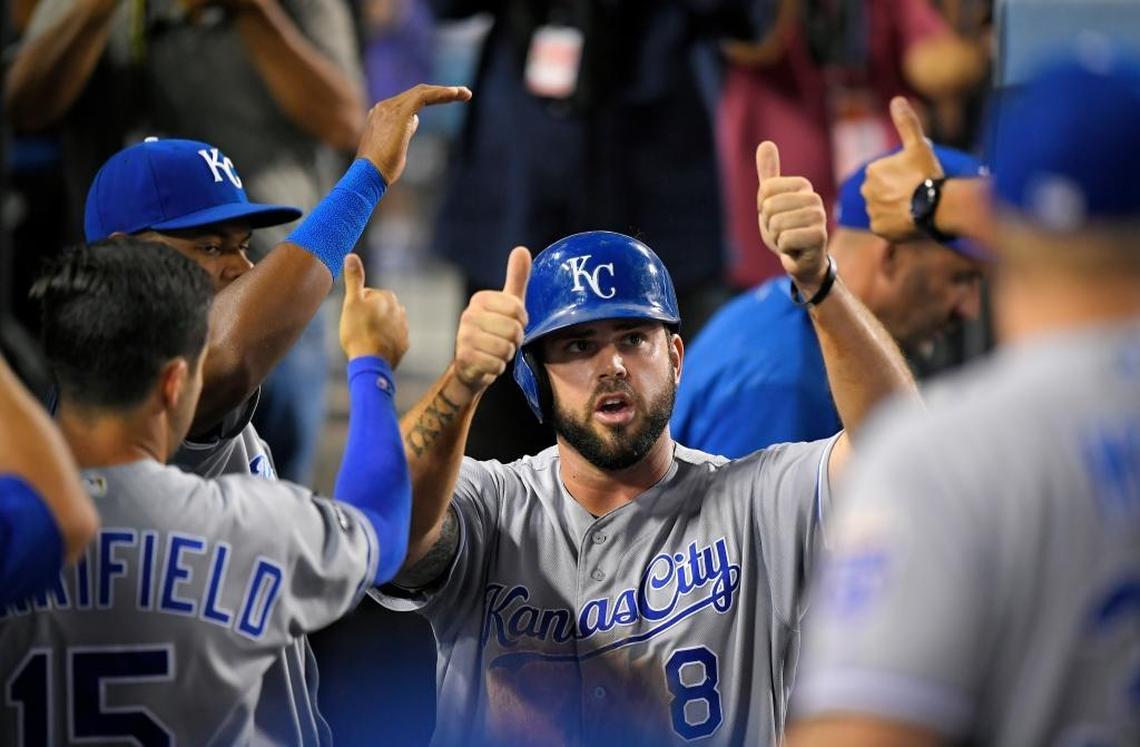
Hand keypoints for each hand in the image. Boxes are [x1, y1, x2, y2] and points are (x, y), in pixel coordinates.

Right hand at [338, 254, 408, 366]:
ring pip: (383, 325)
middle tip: (357, 329)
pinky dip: (382, 343)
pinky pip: (390, 340)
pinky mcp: (403, 345)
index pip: (366, 296)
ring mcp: (403, 328)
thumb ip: (353, 278)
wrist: (371, 362)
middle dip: (367, 317)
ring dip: (375, 330)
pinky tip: (373, 348)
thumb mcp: (351, 302)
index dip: (355, 306)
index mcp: (388, 297)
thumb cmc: (358, 331)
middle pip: (376, 310)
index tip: (353, 317)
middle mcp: (400, 310)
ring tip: (365, 340)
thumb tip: (351, 255)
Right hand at [356, 84, 471, 184]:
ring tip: (466, 94)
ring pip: (422, 92)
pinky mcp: (399, 113)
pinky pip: (423, 97)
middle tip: (465, 94)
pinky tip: (455, 94)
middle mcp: (385, 107)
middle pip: (418, 93)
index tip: (451, 99)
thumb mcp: (396, 146)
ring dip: (446, 92)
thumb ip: (404, 131)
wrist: (368, 175)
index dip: (432, 97)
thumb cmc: (381, 169)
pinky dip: (440, 94)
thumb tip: (414, 121)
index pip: (410, 100)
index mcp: (382, 114)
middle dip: (442, 92)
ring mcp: (390, 108)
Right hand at [454, 247, 530, 393]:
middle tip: (505, 340)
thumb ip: (516, 278)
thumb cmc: (494, 331)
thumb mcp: (508, 304)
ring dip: (507, 354)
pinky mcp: (465, 358)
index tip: (512, 323)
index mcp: (480, 299)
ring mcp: (464, 337)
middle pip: (513, 330)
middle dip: (515, 340)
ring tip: (496, 351)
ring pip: (506, 348)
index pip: (518, 310)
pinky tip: (489, 363)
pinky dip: (498, 367)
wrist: (471, 365)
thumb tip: (521, 249)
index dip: (522, 321)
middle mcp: (468, 315)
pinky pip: (497, 365)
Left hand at [756, 141, 829, 293]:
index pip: (765, 190)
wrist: (802, 260)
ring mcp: (819, 217)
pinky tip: (795, 250)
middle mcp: (814, 198)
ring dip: (776, 238)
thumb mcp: (771, 201)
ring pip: (776, 224)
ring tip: (788, 240)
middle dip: (769, 225)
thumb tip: (766, 143)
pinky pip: (785, 240)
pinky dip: (784, 249)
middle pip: (769, 207)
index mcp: (802, 185)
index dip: (763, 207)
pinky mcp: (820, 236)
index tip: (775, 215)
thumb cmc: (786, 229)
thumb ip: (769, 174)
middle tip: (782, 231)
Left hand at [861, 96, 943, 241]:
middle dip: (897, 194)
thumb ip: (906, 123)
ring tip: (916, 209)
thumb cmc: (927, 174)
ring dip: (896, 209)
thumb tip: (897, 99)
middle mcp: (866, 191)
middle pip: (883, 192)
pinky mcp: (878, 229)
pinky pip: (887, 227)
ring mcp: (871, 211)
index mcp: (873, 170)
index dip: (903, 177)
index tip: (917, 179)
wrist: (935, 206)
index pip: (886, 174)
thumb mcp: (918, 145)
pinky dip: (897, 225)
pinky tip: (911, 221)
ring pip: (885, 209)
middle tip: (917, 195)